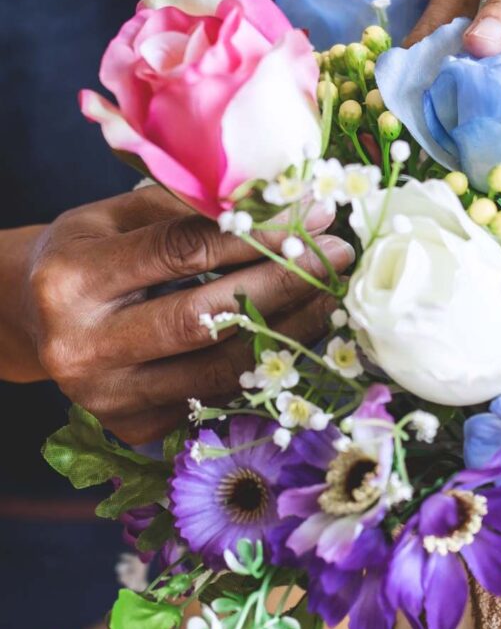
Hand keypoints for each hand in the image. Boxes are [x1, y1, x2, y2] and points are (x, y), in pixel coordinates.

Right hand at [10, 185, 352, 442]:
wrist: (34, 319)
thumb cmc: (87, 252)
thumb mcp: (118, 213)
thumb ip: (189, 208)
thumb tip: (285, 201)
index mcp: (73, 279)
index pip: (183, 252)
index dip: (257, 233)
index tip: (314, 215)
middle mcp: (83, 347)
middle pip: (204, 318)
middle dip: (283, 284)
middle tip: (337, 257)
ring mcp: (107, 398)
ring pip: (218, 369)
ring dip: (288, 331)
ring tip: (332, 296)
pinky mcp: (132, 428)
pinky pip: (215, 397)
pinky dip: (262, 365)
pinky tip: (297, 334)